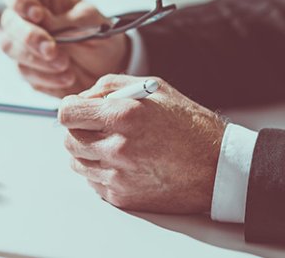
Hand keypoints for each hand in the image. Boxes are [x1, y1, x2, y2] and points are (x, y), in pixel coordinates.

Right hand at [0, 0, 129, 96]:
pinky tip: (66, 77)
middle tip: (51, 50)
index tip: (37, 14)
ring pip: (11, 48)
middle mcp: (25, 18)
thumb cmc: (98, 33)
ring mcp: (22, 44)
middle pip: (9, 21)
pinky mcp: (27, 68)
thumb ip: (66, 20)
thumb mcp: (90, 21)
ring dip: (37, 59)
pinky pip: (26, 72)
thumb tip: (43, 22)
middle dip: (29, 37)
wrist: (108, 64)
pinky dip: (46, 77)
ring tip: (65, 65)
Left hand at [57, 74, 225, 213]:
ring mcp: (118, 175)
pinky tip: (123, 163)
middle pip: (68, 139)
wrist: (217, 167)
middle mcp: (117, 147)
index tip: (78, 110)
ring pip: (77, 163)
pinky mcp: (122, 196)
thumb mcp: (152, 89)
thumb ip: (109, 86)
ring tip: (112, 145)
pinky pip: (93, 182)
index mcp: (123, 115)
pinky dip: (101, 172)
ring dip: (87, 152)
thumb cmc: (188, 124)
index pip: (67, 113)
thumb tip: (81, 98)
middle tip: (97, 127)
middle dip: (79, 130)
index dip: (71, 109)